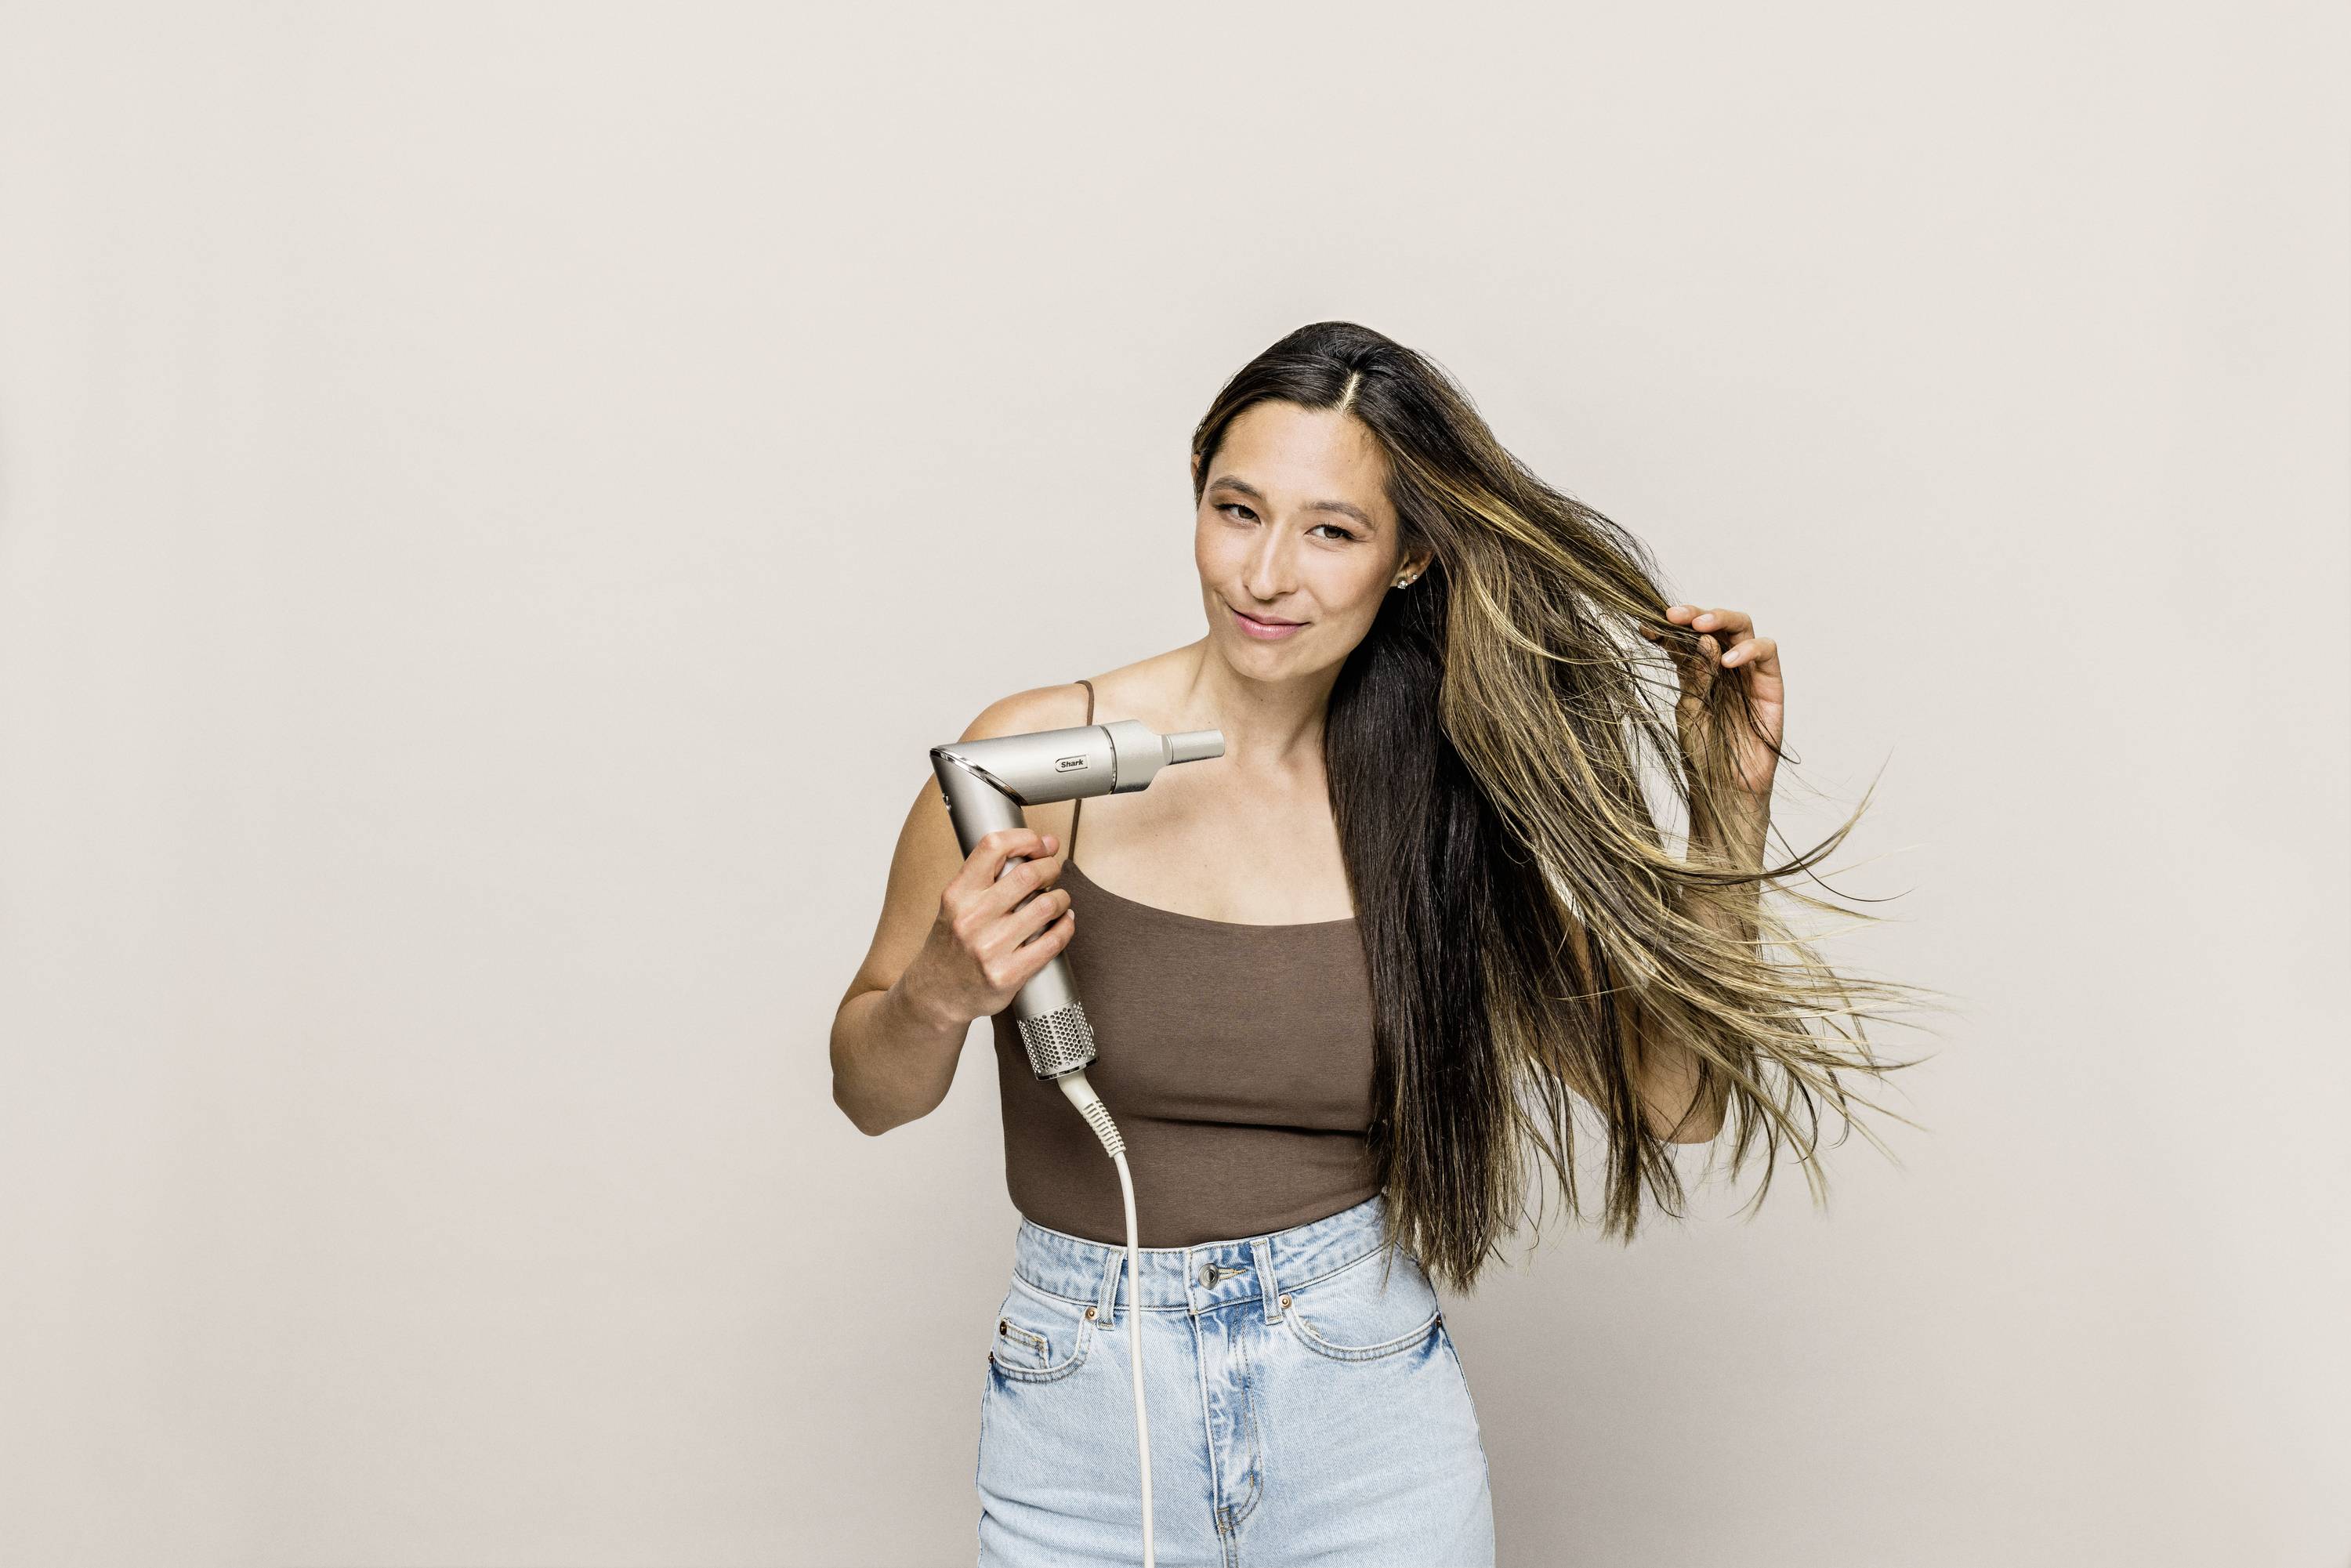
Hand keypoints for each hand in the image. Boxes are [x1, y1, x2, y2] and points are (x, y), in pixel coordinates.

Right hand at [901, 827, 1075, 1028]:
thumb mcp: (955, 905)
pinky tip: (1064, 922)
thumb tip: (1039, 845)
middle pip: (1028, 875)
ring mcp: (990, 949)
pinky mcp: (1008, 975)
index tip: (1041, 843)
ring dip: (1061, 898)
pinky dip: (1066, 927)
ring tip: (1060, 900)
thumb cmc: (951, 946)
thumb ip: (987, 877)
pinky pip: (1052, 943)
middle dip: (1050, 867)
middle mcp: (971, 919)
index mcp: (957, 895)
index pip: (993, 847)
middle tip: (1054, 870)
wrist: (935, 994)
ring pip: (1045, 907)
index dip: (1025, 838)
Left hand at [1642, 603, 1783, 798]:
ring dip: (1721, 620)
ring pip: (1743, 628)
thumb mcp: (1689, 710)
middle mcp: (1723, 665)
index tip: (1647, 626)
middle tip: (1675, 616)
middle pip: (1717, 624)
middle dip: (1696, 614)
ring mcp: (1748, 672)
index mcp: (1698, 669)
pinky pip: (1767, 653)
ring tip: (1701, 628)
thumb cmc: (1703, 751)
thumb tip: (1700, 640)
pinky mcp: (1771, 684)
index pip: (1686, 637)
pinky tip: (1727, 660)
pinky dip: (1748, 649)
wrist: (1723, 786)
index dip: (1669, 627)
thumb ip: (1694, 675)